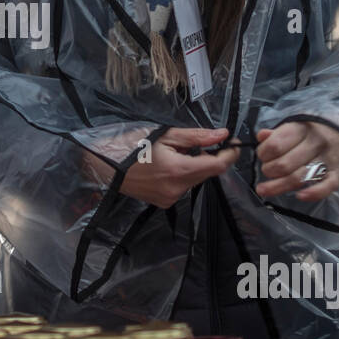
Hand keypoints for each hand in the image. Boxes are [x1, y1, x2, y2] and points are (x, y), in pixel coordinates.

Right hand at [119, 128, 239, 208]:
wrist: (105, 166)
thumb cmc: (131, 146)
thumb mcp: (166, 135)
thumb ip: (197, 136)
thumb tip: (222, 135)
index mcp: (179, 170)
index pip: (217, 166)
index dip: (229, 154)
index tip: (233, 143)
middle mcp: (177, 189)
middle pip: (207, 173)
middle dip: (209, 157)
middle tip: (198, 142)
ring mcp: (170, 199)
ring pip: (195, 180)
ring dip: (194, 166)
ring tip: (176, 152)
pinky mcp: (164, 202)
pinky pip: (183, 187)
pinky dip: (183, 175)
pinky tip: (168, 165)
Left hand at [254, 121, 338, 202]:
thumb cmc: (319, 130)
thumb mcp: (299, 125)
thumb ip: (279, 132)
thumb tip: (261, 136)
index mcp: (303, 129)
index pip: (276, 145)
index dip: (263, 154)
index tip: (263, 156)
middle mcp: (315, 143)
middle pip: (284, 164)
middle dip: (269, 171)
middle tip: (267, 171)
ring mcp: (329, 160)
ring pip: (299, 177)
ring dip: (279, 186)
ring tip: (265, 189)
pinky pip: (326, 187)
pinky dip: (312, 194)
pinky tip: (299, 196)